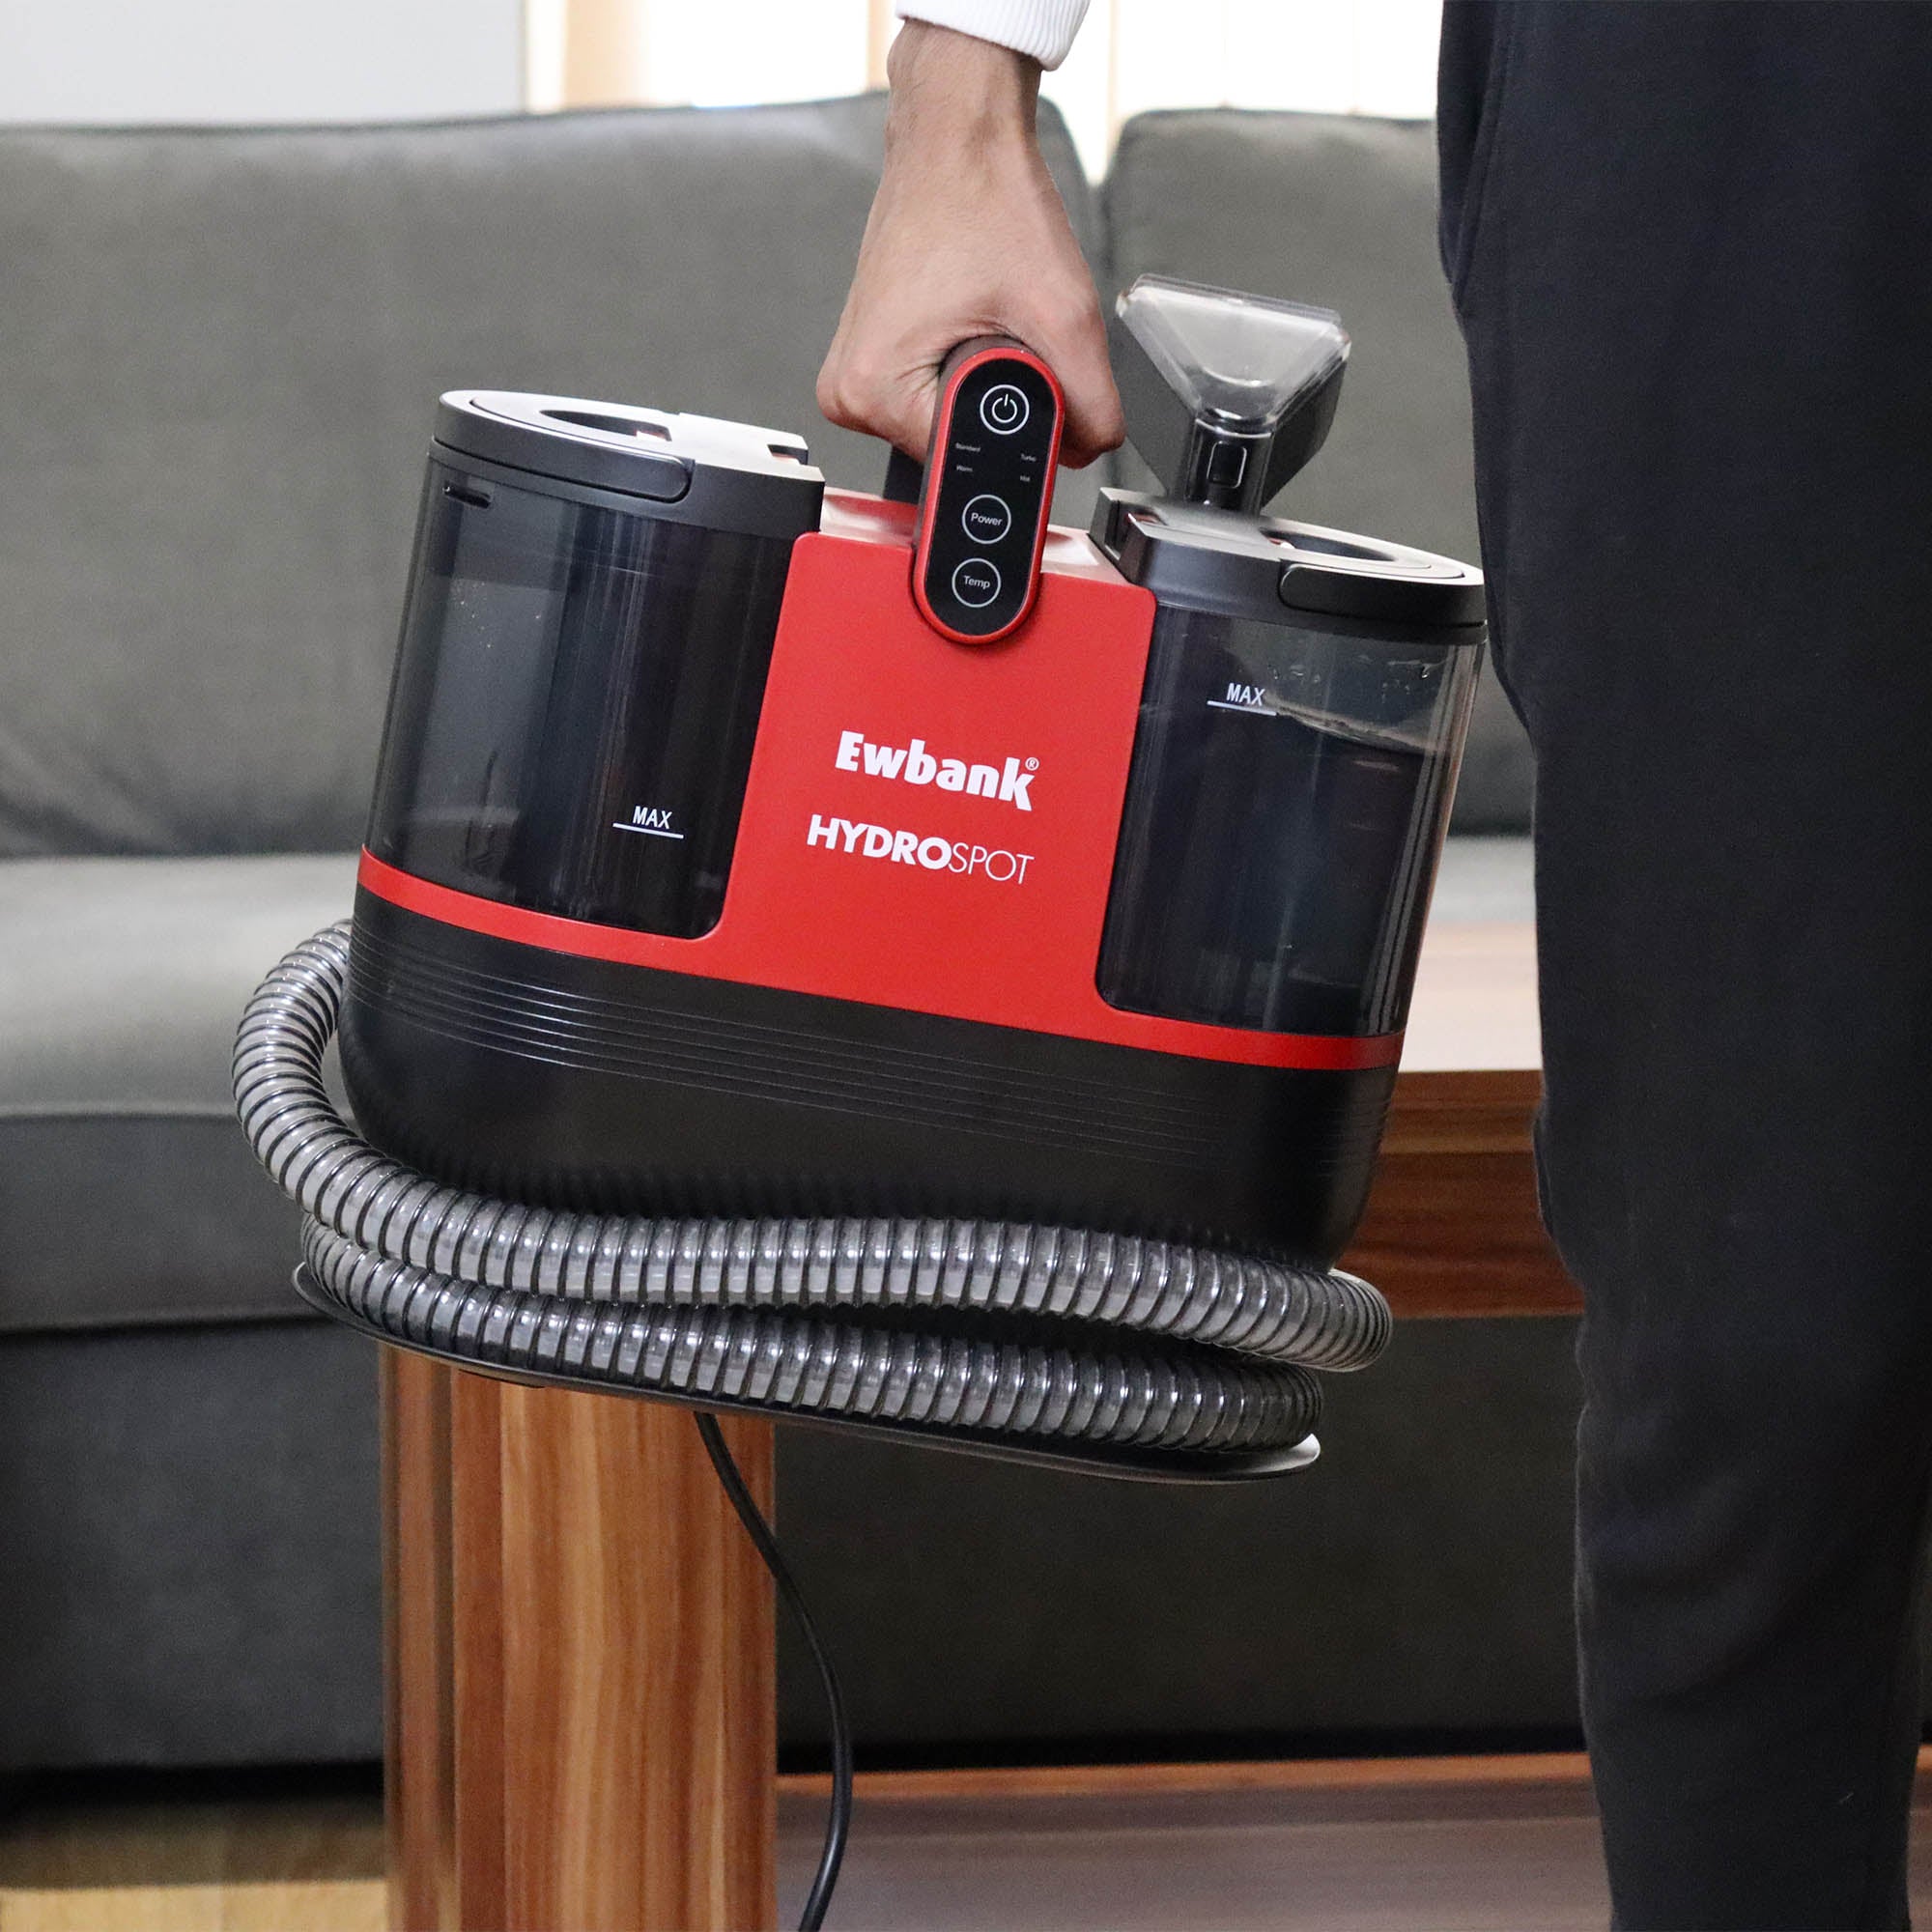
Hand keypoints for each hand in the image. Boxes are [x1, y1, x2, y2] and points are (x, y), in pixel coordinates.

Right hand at [817, 22, 1123, 467]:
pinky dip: (969, 367)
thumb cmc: (985, 197)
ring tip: (984, 311)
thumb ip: (1089, 402)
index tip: (1026, 373)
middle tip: (1003, 325)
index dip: (1017, 434)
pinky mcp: (872, 362)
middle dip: (1002, 402)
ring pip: (952, 423)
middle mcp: (849, 395)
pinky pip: (937, 396)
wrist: (958, 138)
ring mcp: (855, 380)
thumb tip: (1089, 450)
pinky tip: (970, 314)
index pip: (966, 463)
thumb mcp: (1063, 312)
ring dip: (987, 381)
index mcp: (872, 392)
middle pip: (958, 447)